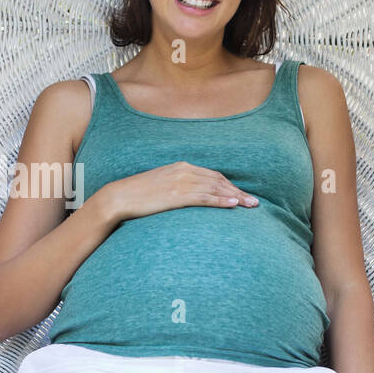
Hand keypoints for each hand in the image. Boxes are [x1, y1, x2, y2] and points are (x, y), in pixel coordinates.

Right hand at [98, 160, 258, 222]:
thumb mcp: (160, 185)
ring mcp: (181, 182)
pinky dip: (221, 201)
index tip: (241, 195)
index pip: (213, 175)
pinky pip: (204, 198)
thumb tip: (187, 196)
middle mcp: (184, 171)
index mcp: (181, 166)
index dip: (230, 185)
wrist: (119, 197)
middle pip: (219, 181)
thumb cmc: (138, 194)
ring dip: (236, 197)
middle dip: (238, 191)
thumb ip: (176, 186)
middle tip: (254, 202)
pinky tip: (233, 205)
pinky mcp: (177, 195)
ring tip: (250, 205)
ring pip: (215, 189)